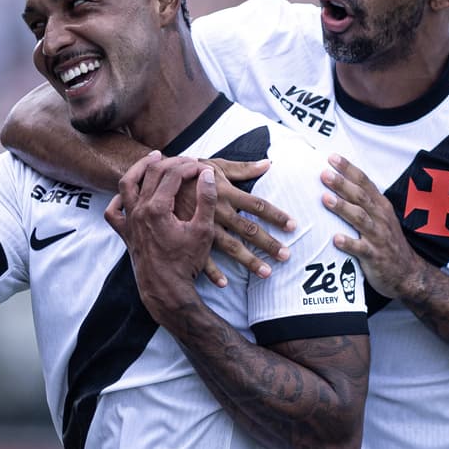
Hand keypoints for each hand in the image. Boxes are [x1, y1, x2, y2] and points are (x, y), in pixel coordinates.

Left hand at [105, 151, 217, 319]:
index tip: (203, 166)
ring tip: (154, 157)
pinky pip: (114, 212)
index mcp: (157, 208)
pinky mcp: (125, 233)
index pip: (172, 175)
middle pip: (152, 173)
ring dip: (140, 168)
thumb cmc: (186, 262)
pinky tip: (128, 194)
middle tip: (186, 160)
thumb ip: (206, 199)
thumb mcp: (203, 230)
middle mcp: (138, 211)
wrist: (166, 290)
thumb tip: (207, 173)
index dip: (189, 166)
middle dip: (171, 163)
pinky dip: (118, 199)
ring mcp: (129, 221)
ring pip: (127, 185)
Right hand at [173, 158, 294, 287]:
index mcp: (226, 193)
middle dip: (268, 243)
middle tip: (286, 255)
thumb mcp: (216, 165)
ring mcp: (203, 226)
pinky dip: (212, 272)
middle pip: (248, 229)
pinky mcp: (189, 236)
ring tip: (266, 273)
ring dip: (248, 261)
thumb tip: (268, 164)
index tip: (292, 225)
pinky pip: (202, 257)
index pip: (257, 206)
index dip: (276, 215)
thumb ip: (242, 168)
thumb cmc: (190, 171)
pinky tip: (224, 284)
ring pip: (231, 246)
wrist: (156, 179)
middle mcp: (218, 211)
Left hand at [320, 153, 427, 299]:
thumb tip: (337, 182)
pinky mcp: (375, 256)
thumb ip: (363, 201)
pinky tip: (335, 238)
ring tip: (325, 199)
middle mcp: (380, 218)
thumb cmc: (387, 242)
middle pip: (360, 197)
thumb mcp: (380, 217)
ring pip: (360, 219)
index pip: (364, 182)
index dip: (348, 169)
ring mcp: (378, 237)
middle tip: (324, 173)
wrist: (408, 273)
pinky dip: (348, 243)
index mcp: (380, 206)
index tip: (332, 157)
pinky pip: (361, 249)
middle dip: (342, 184)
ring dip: (342, 208)